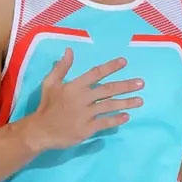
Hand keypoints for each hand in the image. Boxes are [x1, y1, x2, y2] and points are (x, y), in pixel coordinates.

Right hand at [26, 47, 144, 150]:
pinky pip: (105, 122)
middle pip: (108, 90)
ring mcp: (85, 114)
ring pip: (110, 106)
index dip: (110, 66)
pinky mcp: (87, 128)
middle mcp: (82, 98)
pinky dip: (116, 119)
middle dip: (126, 85)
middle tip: (141, 83)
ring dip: (126, 103)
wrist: (40, 130)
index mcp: (74, 86)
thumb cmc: (47, 106)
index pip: (95, 73)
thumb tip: (69, 50)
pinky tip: (127, 117)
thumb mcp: (50, 83)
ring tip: (140, 100)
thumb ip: (61, 67)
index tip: (124, 62)